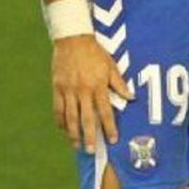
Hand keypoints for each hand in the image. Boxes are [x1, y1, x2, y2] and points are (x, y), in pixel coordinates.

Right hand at [52, 34, 132, 151]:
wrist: (72, 37)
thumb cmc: (94, 51)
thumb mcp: (110, 65)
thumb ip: (119, 83)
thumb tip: (131, 97)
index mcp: (98, 86)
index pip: (105, 111)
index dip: (109, 127)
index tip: (112, 140)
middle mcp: (83, 90)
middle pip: (86, 118)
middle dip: (89, 136)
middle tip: (90, 150)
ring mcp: (68, 89)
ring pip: (70, 116)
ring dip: (73, 133)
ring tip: (76, 145)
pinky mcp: (57, 87)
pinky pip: (58, 108)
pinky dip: (60, 120)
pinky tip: (63, 129)